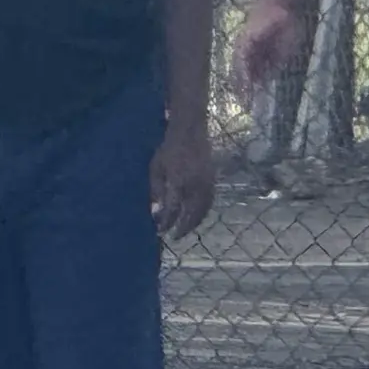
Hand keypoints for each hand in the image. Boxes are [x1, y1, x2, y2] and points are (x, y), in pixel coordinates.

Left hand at [150, 119, 215, 239]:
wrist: (190, 131)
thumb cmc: (168, 148)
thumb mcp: (156, 167)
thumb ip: (156, 190)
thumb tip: (155, 213)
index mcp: (178, 181)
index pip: (173, 209)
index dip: (166, 223)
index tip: (160, 232)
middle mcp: (194, 184)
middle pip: (190, 214)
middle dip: (182, 228)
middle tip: (173, 237)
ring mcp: (206, 183)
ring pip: (202, 210)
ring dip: (194, 223)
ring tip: (184, 231)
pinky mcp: (213, 180)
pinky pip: (209, 202)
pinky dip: (202, 213)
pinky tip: (195, 217)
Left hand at [234, 0, 310, 95]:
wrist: (284, 6)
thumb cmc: (286, 26)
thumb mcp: (282, 51)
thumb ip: (274, 65)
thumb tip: (267, 80)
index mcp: (258, 51)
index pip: (252, 72)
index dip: (253, 86)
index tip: (254, 101)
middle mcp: (247, 49)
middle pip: (242, 72)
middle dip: (244, 88)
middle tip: (245, 104)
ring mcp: (244, 44)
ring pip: (239, 68)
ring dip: (241, 83)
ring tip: (243, 98)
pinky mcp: (244, 40)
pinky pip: (241, 60)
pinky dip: (243, 73)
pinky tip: (246, 84)